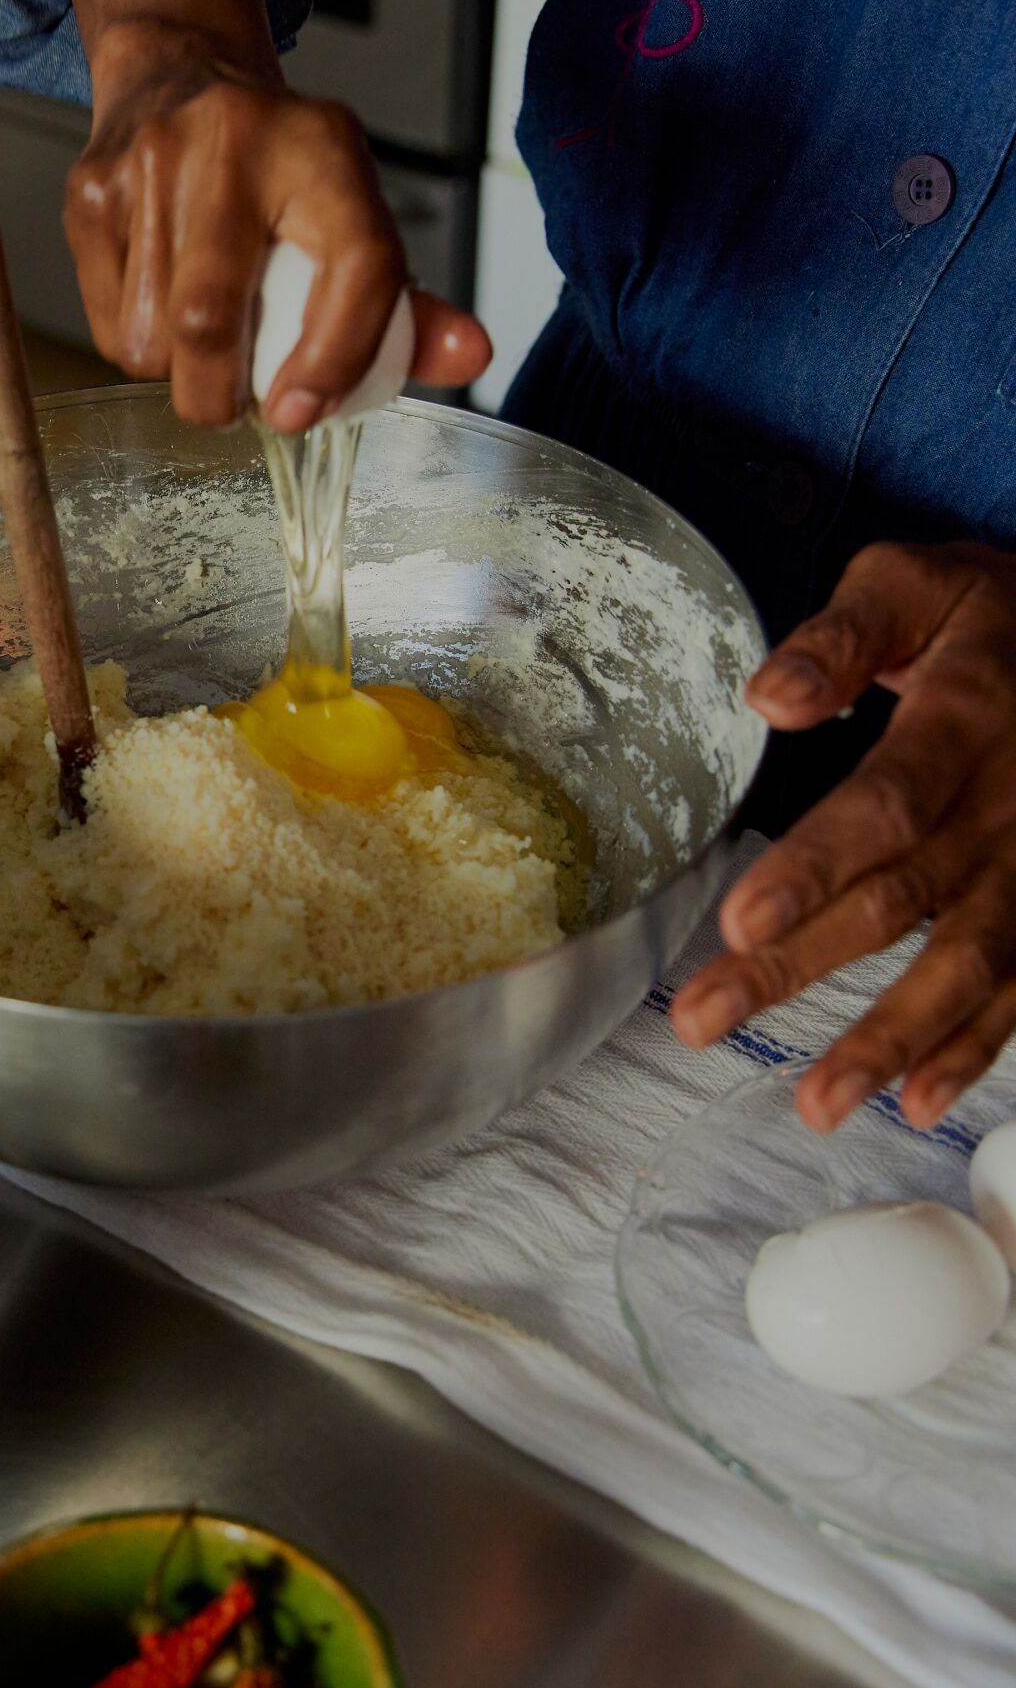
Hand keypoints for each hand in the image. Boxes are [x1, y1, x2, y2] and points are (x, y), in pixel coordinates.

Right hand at [58, 0, 487, 428]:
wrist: (177, 68)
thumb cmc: (278, 170)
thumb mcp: (351, 214)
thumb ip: (408, 304)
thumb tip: (471, 358)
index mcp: (324, 148)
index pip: (352, 266)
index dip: (333, 357)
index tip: (303, 413)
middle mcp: (233, 143)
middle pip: (209, 318)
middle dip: (221, 395)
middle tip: (240, 404)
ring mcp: (149, 164)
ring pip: (152, 339)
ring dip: (178, 372)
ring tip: (203, 338)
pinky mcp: (90, 192)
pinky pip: (109, 324)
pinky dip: (139, 344)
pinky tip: (161, 305)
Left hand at [671, 541, 1015, 1129]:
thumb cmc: (987, 615)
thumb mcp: (920, 583)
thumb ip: (844, 635)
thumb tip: (769, 696)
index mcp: (968, 717)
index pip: (888, 805)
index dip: (816, 866)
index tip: (740, 923)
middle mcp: (1011, 804)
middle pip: (901, 899)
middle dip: (799, 969)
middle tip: (703, 1019)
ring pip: (968, 963)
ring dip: (891, 1040)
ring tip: (816, 1104)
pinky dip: (976, 1050)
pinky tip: (917, 1102)